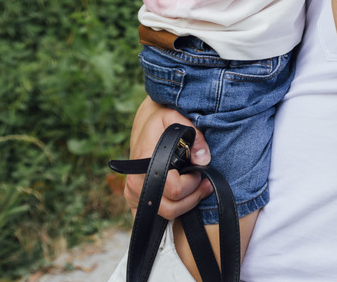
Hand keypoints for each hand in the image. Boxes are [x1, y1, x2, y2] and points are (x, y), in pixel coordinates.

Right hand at [122, 97, 211, 219]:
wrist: (146, 125)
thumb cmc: (163, 121)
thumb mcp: (178, 118)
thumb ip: (195, 136)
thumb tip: (204, 159)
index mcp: (144, 162)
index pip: (174, 188)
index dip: (192, 183)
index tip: (199, 171)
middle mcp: (135, 182)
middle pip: (170, 208)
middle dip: (193, 196)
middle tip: (204, 183)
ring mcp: (132, 194)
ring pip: (165, 215)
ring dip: (186, 205)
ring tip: (197, 188)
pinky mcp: (134, 200)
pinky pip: (154, 218)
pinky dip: (172, 212)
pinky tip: (183, 198)